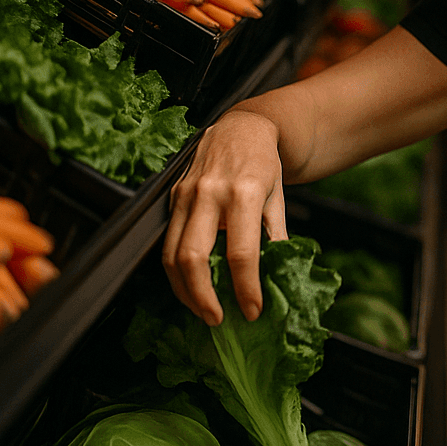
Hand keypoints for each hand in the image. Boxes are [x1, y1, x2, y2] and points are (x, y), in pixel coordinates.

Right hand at [163, 109, 287, 325]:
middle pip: (193, 257)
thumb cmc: (265, 164)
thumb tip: (274, 279)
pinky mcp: (172, 196)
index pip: (241, 252)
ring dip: (183, 290)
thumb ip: (275, 237)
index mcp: (245, 193)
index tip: (252, 311)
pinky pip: (167, 241)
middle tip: (217, 319)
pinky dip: (175, 270)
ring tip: (202, 309)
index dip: (246, 287)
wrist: (242, 126)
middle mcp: (210, 193)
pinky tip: (189, 286)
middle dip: (202, 296)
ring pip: (172, 254)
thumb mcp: (279, 198)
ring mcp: (187, 194)